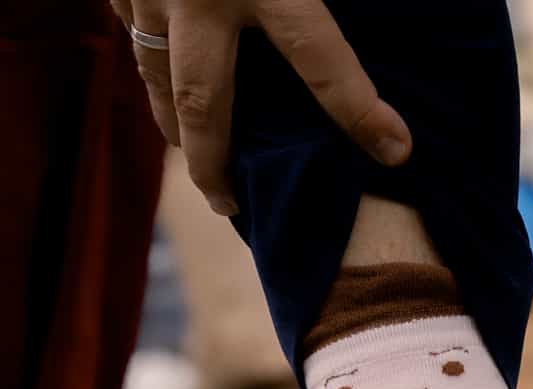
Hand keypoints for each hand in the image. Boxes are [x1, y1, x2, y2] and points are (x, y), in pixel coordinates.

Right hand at [108, 0, 412, 215]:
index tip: (397, 151)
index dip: (360, 111)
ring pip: (156, 74)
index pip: (321, 59)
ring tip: (200, 168)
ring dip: (175, 127)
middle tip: (231, 208)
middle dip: (215, 161)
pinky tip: (169, 99)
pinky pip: (134, 34)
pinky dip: (152, 73)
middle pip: (207, 101)